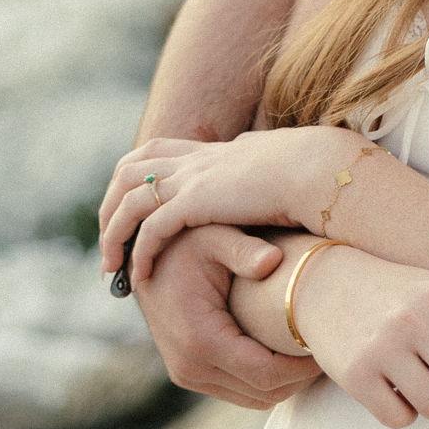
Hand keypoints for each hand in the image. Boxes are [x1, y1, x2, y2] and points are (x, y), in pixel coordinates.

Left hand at [99, 127, 363, 285]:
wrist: (319, 168)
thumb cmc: (312, 170)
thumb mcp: (279, 162)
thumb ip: (259, 160)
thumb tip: (259, 156)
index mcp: (214, 151)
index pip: (160, 151)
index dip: (140, 177)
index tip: (133, 210)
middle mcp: (196, 159)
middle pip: (130, 168)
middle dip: (111, 203)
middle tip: (110, 241)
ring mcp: (193, 177)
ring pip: (128, 198)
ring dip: (113, 233)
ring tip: (111, 267)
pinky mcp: (196, 201)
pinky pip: (150, 229)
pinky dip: (138, 253)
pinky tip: (139, 277)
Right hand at [135, 222, 321, 409]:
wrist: (144, 258)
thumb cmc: (187, 241)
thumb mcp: (216, 237)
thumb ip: (244, 250)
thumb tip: (274, 261)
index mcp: (201, 340)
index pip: (266, 374)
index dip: (303, 368)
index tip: (330, 346)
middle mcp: (190, 367)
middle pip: (263, 394)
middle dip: (301, 378)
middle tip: (332, 349)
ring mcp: (187, 374)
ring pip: (252, 398)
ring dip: (286, 382)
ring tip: (314, 350)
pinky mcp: (190, 374)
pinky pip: (238, 390)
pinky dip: (266, 379)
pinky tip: (288, 351)